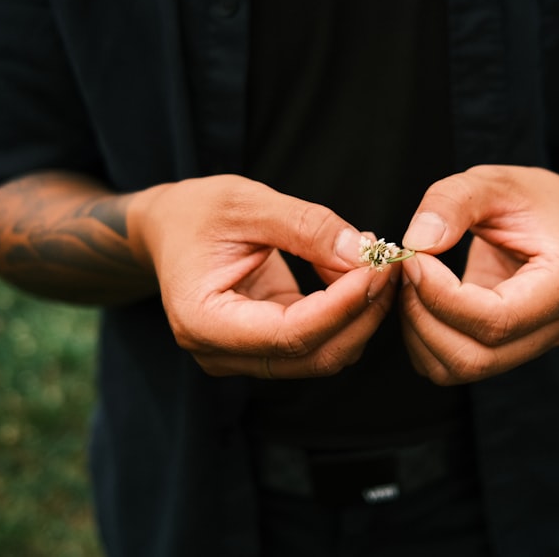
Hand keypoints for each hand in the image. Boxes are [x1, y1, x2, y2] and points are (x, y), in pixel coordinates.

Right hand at [128, 175, 396, 378]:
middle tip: (390, 263)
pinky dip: (348, 312)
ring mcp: (244, 357)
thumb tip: (363, 253)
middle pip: (314, 355)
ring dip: (361, 315)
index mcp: (202, 321)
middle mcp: (220, 353)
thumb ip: (306, 226)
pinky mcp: (266, 347)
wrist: (168, 228)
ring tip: (377, 261)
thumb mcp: (247, 202)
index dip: (343, 305)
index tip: (378, 267)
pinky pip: (319, 341)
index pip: (290, 334)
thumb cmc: (196, 212)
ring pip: (324, 356)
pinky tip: (360, 273)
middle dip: (362, 313)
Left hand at [398, 165, 558, 384]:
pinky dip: (421, 340)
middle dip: (424, 318)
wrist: (556, 219)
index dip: (442, 295)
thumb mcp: (493, 181)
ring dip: (418, 332)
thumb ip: (454, 201)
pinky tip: (418, 299)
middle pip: (477, 358)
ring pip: (460, 369)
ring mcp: (532, 345)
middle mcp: (555, 325)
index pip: (498, 319)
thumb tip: (417, 242)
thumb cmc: (528, 198)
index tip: (413, 257)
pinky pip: (453, 366)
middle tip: (405, 270)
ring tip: (410, 282)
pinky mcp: (505, 350)